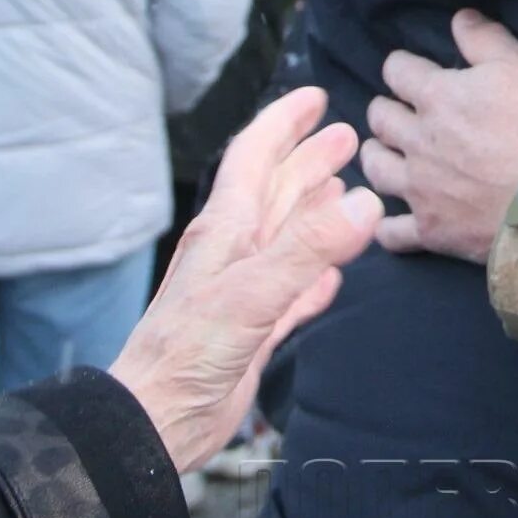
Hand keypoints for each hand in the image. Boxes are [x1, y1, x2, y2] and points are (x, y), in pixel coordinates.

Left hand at [109, 88, 381, 471]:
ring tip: (345, 190)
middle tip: (345, 136)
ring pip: (286, 237)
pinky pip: (292, 291)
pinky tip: (332, 278)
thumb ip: (309, 247)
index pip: (255, 157)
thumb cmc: (187, 354)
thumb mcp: (252, 293)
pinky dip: (315, 277)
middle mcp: (234, 252)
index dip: (284, 123)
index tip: (314, 97)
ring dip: (314, 210)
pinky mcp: (252, 330)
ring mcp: (243, 290)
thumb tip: (364, 202)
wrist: (154, 420)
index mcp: (225, 230)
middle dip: (308, 160)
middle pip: (275, 191)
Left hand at [362, 9, 517, 262]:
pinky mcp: (429, 230)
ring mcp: (419, 188)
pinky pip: (390, 232)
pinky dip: (386, 224)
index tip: (414, 71)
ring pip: (375, 168)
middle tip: (402, 112)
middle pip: (379, 117)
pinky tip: (393, 216)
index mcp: (437, 96)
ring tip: (387, 153)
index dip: (404, 67)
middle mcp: (417, 140)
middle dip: (386, 109)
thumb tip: (458, 17)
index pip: (397, 69)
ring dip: (377, 155)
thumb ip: (486, 39)